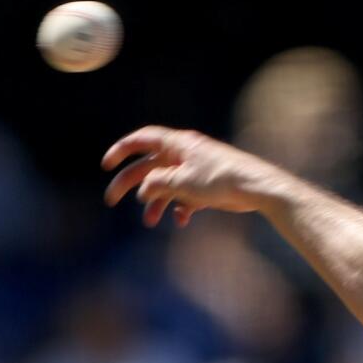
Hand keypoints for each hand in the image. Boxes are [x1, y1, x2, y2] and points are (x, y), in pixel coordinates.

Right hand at [101, 126, 290, 227]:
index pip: (142, 140)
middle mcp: (183, 155)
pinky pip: (185, 198)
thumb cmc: (220, 179)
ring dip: (155, 203)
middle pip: (148, 167)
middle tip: (112, 200)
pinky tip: (180, 220)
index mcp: (177, 145)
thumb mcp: (182, 182)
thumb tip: (143, 189)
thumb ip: (158, 184)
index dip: (122, 150)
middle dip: (130, 183)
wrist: (255, 188)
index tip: (106, 165)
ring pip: (166, 186)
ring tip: (149, 222)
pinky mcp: (207, 187)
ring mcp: (195, 171)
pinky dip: (180, 208)